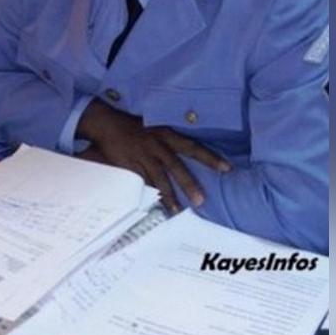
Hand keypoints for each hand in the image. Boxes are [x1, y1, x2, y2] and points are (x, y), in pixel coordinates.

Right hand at [75, 99, 230, 213]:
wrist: (108, 123)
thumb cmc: (136, 127)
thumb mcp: (157, 128)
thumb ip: (172, 141)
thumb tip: (192, 154)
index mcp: (167, 134)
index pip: (193, 147)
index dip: (210, 158)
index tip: (227, 168)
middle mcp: (157, 145)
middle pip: (176, 166)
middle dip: (189, 184)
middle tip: (201, 200)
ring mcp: (143, 156)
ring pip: (159, 178)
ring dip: (169, 196)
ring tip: (178, 210)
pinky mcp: (130, 165)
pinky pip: (142, 182)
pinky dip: (149, 194)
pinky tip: (156, 205)